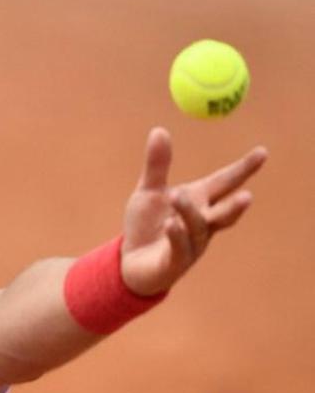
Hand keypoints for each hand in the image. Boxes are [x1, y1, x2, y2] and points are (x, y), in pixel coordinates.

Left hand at [120, 127, 267, 295]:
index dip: (243, 169)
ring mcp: (192, 244)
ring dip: (190, 212)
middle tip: (246, 195)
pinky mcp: (174, 262)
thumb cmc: (146, 226)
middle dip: (236, 205)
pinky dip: (177, 235)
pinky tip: (171, 224)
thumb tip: (159, 129)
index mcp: (199, 201)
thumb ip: (157, 165)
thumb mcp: (148, 191)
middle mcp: (202, 223)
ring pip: (199, 228)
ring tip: (178, 196)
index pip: (225, 182)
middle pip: (224, 212)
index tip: (262, 152)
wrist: (130, 262)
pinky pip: (180, 248)